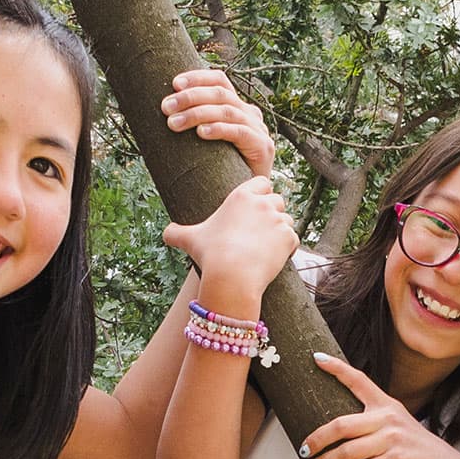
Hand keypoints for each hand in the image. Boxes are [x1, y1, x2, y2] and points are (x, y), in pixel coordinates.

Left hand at [162, 69, 274, 175]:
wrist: (247, 198)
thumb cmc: (221, 172)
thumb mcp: (206, 143)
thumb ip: (195, 126)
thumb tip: (163, 115)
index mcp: (237, 107)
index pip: (219, 80)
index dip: (198, 78)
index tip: (174, 83)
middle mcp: (250, 114)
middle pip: (220, 93)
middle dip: (190, 97)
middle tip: (165, 107)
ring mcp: (258, 130)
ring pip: (227, 111)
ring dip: (197, 114)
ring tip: (174, 123)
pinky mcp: (263, 147)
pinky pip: (239, 132)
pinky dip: (218, 129)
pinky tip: (201, 132)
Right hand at [164, 177, 298, 297]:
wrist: (231, 276)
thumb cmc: (210, 255)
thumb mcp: (190, 240)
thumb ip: (176, 233)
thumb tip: (165, 233)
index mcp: (241, 196)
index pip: (262, 182)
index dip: (261, 194)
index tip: (254, 209)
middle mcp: (262, 203)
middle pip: (277, 199)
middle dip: (272, 213)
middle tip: (260, 232)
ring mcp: (278, 220)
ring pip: (287, 220)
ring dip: (280, 231)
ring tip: (266, 248)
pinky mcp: (288, 237)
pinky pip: (294, 240)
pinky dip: (288, 250)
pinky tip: (274, 259)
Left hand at [301, 354, 459, 458]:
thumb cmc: (419, 453)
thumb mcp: (399, 428)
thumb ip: (376, 423)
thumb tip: (340, 431)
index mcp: (387, 405)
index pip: (359, 380)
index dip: (336, 369)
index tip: (316, 358)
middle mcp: (388, 418)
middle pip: (340, 425)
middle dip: (316, 439)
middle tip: (303, 451)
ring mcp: (393, 439)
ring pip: (346, 452)